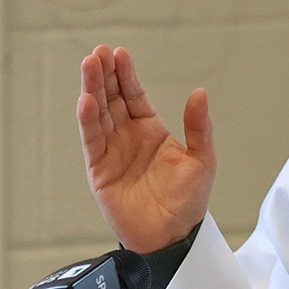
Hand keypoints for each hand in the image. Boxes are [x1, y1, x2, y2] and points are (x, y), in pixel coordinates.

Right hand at [76, 45, 215, 253]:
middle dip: (105, 75)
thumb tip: (200, 92)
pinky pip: (91, 140)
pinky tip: (86, 101)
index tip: (119, 52)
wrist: (172, 237)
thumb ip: (199, 127)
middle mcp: (128, 137)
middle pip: (112, 98)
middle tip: (99, 51)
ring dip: (92, 89)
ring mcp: (111, 151)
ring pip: (98, 114)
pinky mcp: (98, 170)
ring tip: (89, 65)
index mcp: (151, 130)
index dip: (126, 75)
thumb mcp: (202, 161)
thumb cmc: (189, 201)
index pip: (134, 95)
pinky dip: (87, 120)